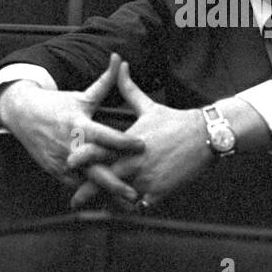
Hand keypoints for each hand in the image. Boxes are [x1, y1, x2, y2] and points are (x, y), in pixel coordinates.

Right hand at [0, 53, 144, 191]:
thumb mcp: (82, 95)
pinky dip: (90, 192)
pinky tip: (108, 201)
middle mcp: (70, 145)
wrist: (23, 114)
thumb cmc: (59, 104)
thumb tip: (120, 58)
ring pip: (85, 181)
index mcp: (79, 125)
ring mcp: (61, 161)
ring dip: (105, 193)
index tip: (142, 146)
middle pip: (95, 168)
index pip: (105, 135)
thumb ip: (105, 81)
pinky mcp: (55, 172)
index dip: (123, 141)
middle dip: (115, 183)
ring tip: (127, 204)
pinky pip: (75, 185)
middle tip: (135, 194)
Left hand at [66, 61, 211, 209]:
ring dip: (112, 201)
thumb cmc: (174, 120)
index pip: (95, 152)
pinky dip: (134, 207)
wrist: (204, 135)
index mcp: (125, 142)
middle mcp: (132, 162)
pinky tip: (130, 206)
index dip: (79, 159)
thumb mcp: (148, 105)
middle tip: (74, 200)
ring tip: (103, 206)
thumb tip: (120, 64)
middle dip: (85, 192)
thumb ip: (128, 88)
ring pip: (119, 198)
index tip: (67, 164)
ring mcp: (145, 178)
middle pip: (101, 181)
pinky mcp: (159, 192)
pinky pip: (140, 206)